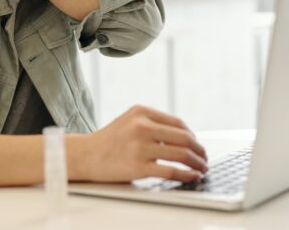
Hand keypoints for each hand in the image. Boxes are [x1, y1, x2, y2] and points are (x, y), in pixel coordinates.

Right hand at [79, 105, 207, 182]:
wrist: (84, 155)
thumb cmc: (108, 141)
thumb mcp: (129, 121)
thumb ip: (152, 123)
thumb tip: (185, 137)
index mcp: (142, 111)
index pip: (178, 123)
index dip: (193, 136)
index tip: (198, 146)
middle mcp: (141, 126)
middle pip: (184, 138)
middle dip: (199, 150)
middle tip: (204, 158)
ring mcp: (140, 146)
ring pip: (181, 154)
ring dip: (197, 163)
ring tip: (201, 169)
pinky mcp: (137, 166)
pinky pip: (171, 171)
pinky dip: (186, 175)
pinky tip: (192, 176)